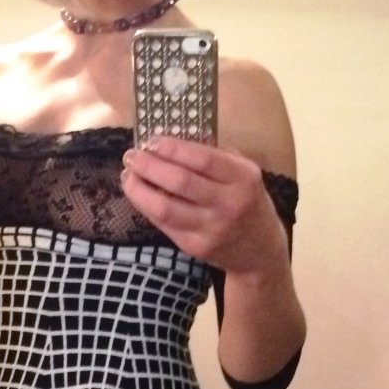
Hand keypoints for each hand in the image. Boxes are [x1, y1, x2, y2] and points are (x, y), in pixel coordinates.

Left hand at [120, 136, 287, 274]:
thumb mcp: (243, 172)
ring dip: (139, 189)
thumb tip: (171, 137)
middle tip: (131, 155)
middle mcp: (229, 205)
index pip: (202, 159)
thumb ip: (214, 155)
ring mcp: (211, 230)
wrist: (260, 251)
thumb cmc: (247, 201)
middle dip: (149, 166)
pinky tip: (140, 194)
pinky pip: (164, 224)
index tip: (151, 140)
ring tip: (128, 175)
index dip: (172, 148)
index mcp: (243, 179)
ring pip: (165, 208)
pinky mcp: (195, 247)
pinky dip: (147, 206)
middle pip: (180, 182)